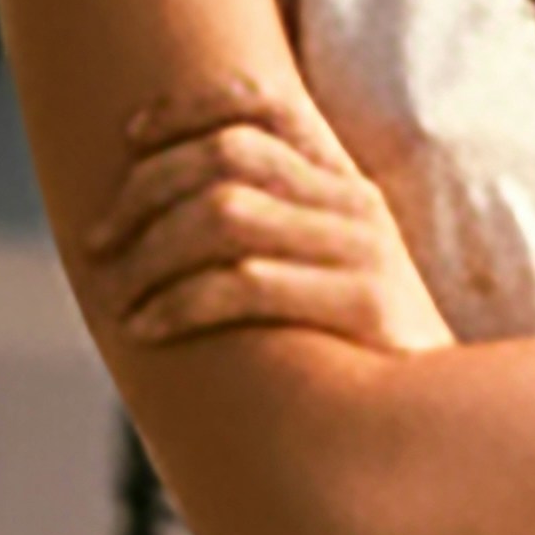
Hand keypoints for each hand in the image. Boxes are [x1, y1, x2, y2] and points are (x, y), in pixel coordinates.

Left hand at [87, 75, 448, 359]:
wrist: (438, 430)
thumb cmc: (354, 359)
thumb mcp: (323, 274)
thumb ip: (268, 230)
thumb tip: (157, 212)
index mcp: (347, 183)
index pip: (265, 104)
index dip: (187, 108)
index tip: (128, 138)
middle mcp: (358, 205)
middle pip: (227, 155)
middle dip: (144, 192)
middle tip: (96, 243)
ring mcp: (366, 252)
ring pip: (224, 215)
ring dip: (149, 253)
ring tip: (114, 295)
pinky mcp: (365, 307)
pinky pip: (244, 285)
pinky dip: (179, 303)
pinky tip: (144, 329)